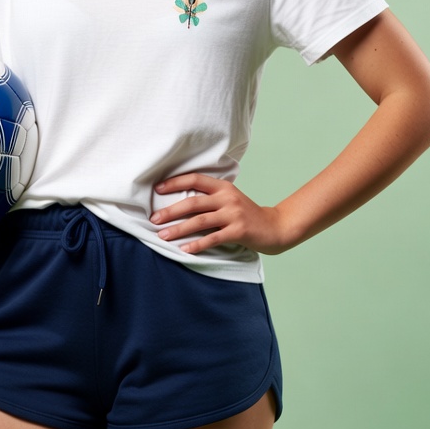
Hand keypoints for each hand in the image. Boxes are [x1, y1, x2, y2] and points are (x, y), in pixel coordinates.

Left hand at [151, 174, 292, 255]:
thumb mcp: (230, 199)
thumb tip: (180, 202)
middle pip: (194, 202)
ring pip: (200, 221)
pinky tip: (185, 249)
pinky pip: (213, 238)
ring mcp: (234, 214)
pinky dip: (197, 244)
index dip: (175, 182)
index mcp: (223, 186)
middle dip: (171, 211)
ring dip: (179, 229)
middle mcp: (227, 197)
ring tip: (163, 235)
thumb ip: (211, 198)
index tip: (157, 189)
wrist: (275, 227)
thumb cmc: (247, 214)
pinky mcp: (238, 231)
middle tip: (154, 219)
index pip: (195, 179)